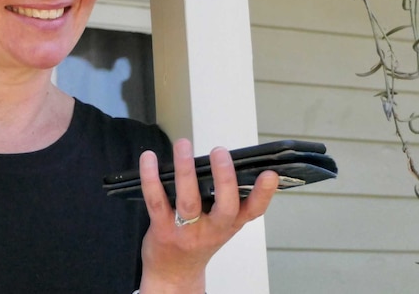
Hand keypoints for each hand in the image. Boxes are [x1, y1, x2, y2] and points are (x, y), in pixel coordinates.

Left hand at [137, 138, 278, 293]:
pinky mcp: (162, 229)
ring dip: (185, 170)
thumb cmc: (197, 242)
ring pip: (188, 200)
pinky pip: (156, 200)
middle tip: (220, 151)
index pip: (253, 211)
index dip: (264, 193)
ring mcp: (186, 231)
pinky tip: (149, 158)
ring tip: (184, 145)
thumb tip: (224, 159)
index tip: (270, 174)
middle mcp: (212, 229)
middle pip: (224, 206)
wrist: (172, 274)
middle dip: (224, 177)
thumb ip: (226, 199)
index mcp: (230, 224)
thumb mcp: (220, 225)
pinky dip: (151, 177)